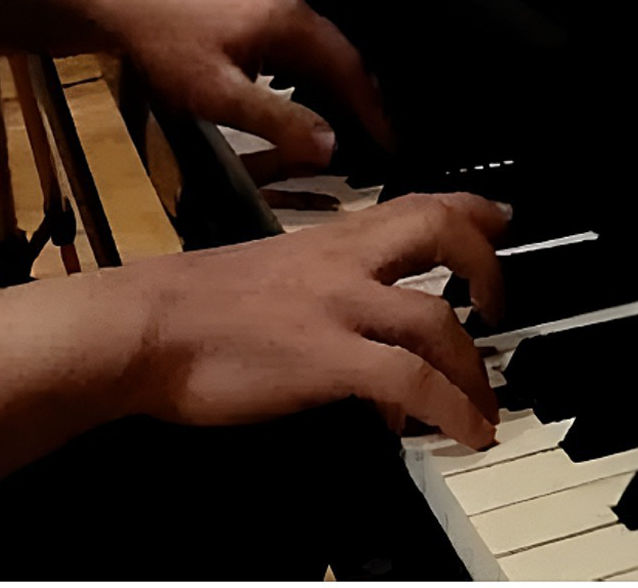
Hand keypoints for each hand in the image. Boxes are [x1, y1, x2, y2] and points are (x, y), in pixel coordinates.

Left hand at [109, 0, 390, 181]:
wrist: (115, 16)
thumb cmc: (160, 45)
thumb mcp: (221, 95)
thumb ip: (277, 122)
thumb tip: (326, 145)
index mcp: (287, 22)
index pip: (349, 69)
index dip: (372, 110)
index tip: (388, 141)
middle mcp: (283, 11)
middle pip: (340, 59)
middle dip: (360, 102)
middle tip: (376, 140)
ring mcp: (266, 13)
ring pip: (317, 58)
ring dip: (334, 94)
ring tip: (347, 131)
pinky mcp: (248, 23)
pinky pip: (294, 56)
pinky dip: (308, 85)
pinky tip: (303, 108)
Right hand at [121, 193, 508, 448]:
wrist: (139, 327)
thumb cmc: (186, 305)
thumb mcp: (261, 276)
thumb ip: (313, 290)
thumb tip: (346, 327)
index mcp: (324, 243)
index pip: (410, 205)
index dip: (464, 208)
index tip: (494, 217)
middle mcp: (340, 263)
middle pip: (440, 232)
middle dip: (487, 264)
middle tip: (497, 302)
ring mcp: (336, 308)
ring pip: (436, 317)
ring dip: (473, 364)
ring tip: (483, 401)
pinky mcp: (327, 357)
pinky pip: (412, 381)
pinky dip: (450, 408)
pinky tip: (466, 433)